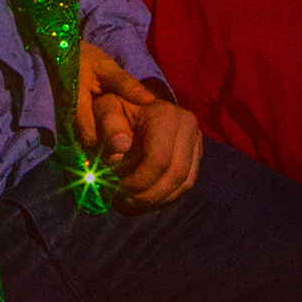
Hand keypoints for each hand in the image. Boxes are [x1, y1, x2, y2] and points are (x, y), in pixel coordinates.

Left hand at [73, 42, 201, 208]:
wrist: (134, 100)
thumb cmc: (116, 108)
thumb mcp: (104, 110)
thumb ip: (108, 126)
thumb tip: (120, 147)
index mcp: (165, 114)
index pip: (159, 160)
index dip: (139, 182)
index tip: (118, 189)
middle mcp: (187, 124)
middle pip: (176, 174)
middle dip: (149, 195)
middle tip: (125, 201)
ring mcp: (196, 137)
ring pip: (185, 182)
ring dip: (159, 198)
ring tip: (134, 200)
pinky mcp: (197, 149)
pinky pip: (188, 180)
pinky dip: (168, 194)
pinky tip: (148, 195)